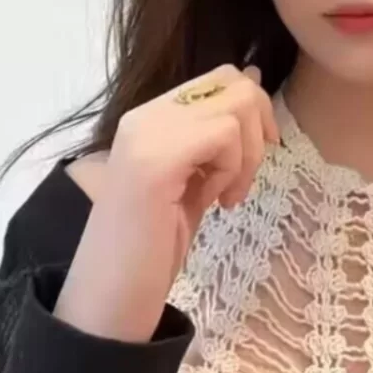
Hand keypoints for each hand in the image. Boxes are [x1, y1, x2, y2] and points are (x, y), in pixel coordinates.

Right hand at [54, 65, 278, 342]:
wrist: (113, 297)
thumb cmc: (155, 243)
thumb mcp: (199, 174)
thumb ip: (220, 128)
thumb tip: (254, 76)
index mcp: (152, 115)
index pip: (223, 76)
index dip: (253, 111)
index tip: (250, 156)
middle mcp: (146, 114)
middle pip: (236, 82)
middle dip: (258, 129)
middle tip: (242, 178)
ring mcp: (148, 132)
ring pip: (237, 106)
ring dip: (247, 157)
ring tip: (224, 195)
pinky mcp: (157, 158)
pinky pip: (225, 134)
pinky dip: (234, 169)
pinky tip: (213, 202)